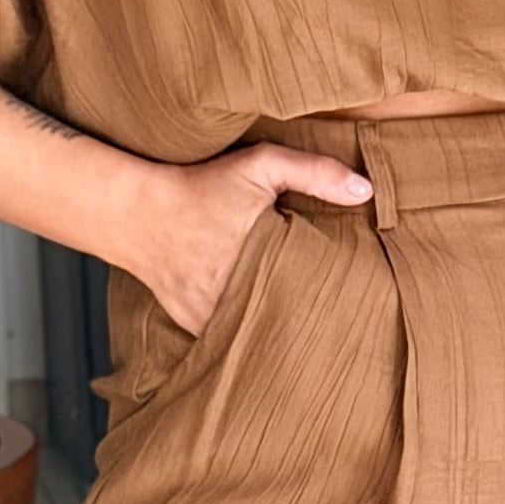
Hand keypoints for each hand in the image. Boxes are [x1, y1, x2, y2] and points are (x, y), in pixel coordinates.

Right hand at [126, 140, 371, 331]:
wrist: (138, 215)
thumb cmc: (200, 186)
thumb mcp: (259, 164)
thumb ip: (314, 172)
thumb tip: (366, 191)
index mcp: (266, 261)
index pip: (319, 288)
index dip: (341, 290)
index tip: (361, 293)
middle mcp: (241, 296)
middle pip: (295, 316)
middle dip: (317, 316)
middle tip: (347, 318)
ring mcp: (216, 318)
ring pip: (264, 334)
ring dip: (284, 329)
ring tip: (314, 332)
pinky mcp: (199, 328)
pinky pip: (234, 338)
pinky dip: (250, 334)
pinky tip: (269, 330)